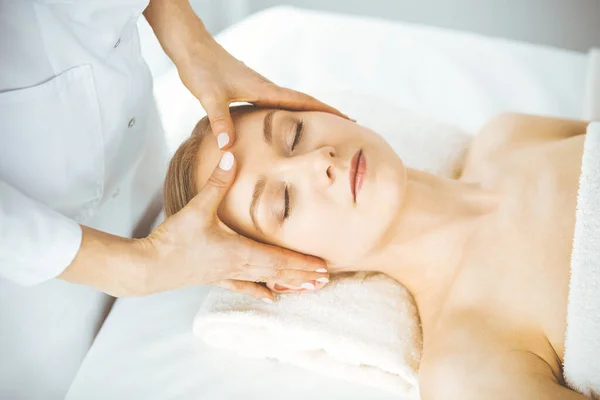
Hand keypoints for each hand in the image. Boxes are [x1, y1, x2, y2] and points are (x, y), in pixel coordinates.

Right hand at [138, 152, 329, 300]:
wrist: (149, 266)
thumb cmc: (174, 239)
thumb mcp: (197, 207)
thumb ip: (216, 182)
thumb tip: (230, 154)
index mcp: (238, 251)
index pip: (279, 259)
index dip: (302, 263)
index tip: (323, 267)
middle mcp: (238, 266)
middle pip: (277, 272)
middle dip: (302, 275)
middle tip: (326, 280)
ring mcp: (227, 275)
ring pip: (265, 281)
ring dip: (288, 283)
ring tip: (309, 289)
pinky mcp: (215, 278)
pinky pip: (243, 286)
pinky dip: (260, 291)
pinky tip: (271, 298)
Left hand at [177, 34, 347, 146]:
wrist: (191, 46)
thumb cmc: (201, 68)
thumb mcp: (209, 97)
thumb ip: (220, 121)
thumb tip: (229, 146)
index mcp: (264, 90)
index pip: (302, 101)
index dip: (326, 110)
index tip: (348, 118)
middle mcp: (266, 87)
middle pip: (304, 100)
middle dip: (326, 111)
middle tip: (348, 122)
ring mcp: (259, 87)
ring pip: (292, 100)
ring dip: (311, 110)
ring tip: (325, 122)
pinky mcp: (249, 88)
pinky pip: (278, 101)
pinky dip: (291, 109)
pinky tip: (286, 118)